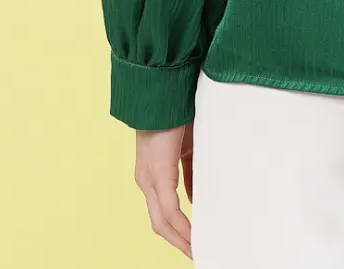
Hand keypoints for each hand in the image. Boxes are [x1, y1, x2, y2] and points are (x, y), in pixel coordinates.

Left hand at [134, 121, 194, 257]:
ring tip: (197, 250)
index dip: (178, 226)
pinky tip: (194, 237)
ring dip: (180, 239)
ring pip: (162, 221)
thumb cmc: (178, 112)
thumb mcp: (188, 147)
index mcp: (152, 171)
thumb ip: (191, 171)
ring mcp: (149, 179)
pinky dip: (182, 227)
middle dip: (178, 240)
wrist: (165, 91)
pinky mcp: (158, 175)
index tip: (194, 238)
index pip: (163, 209)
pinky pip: (169, 211)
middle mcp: (146, 180)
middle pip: (159, 222)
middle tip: (196, 252)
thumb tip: (196, 195)